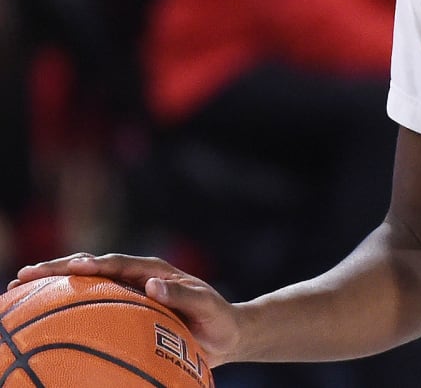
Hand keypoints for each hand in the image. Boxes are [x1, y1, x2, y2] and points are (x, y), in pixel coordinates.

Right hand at [11, 253, 241, 366]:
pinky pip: (93, 309)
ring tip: (19, 291)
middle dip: (57, 270)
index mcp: (154, 270)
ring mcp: (128, 293)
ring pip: (86, 287)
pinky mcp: (126, 311)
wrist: (225, 332)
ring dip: (54, 287)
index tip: (70, 267)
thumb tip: (152, 284)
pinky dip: (68, 309)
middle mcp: (137, 277)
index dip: (92, 264)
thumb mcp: (206, 306)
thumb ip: (182, 295)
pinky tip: (42, 321)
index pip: (116, 263)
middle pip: (91, 269)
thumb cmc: (217, 318)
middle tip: (22, 277)